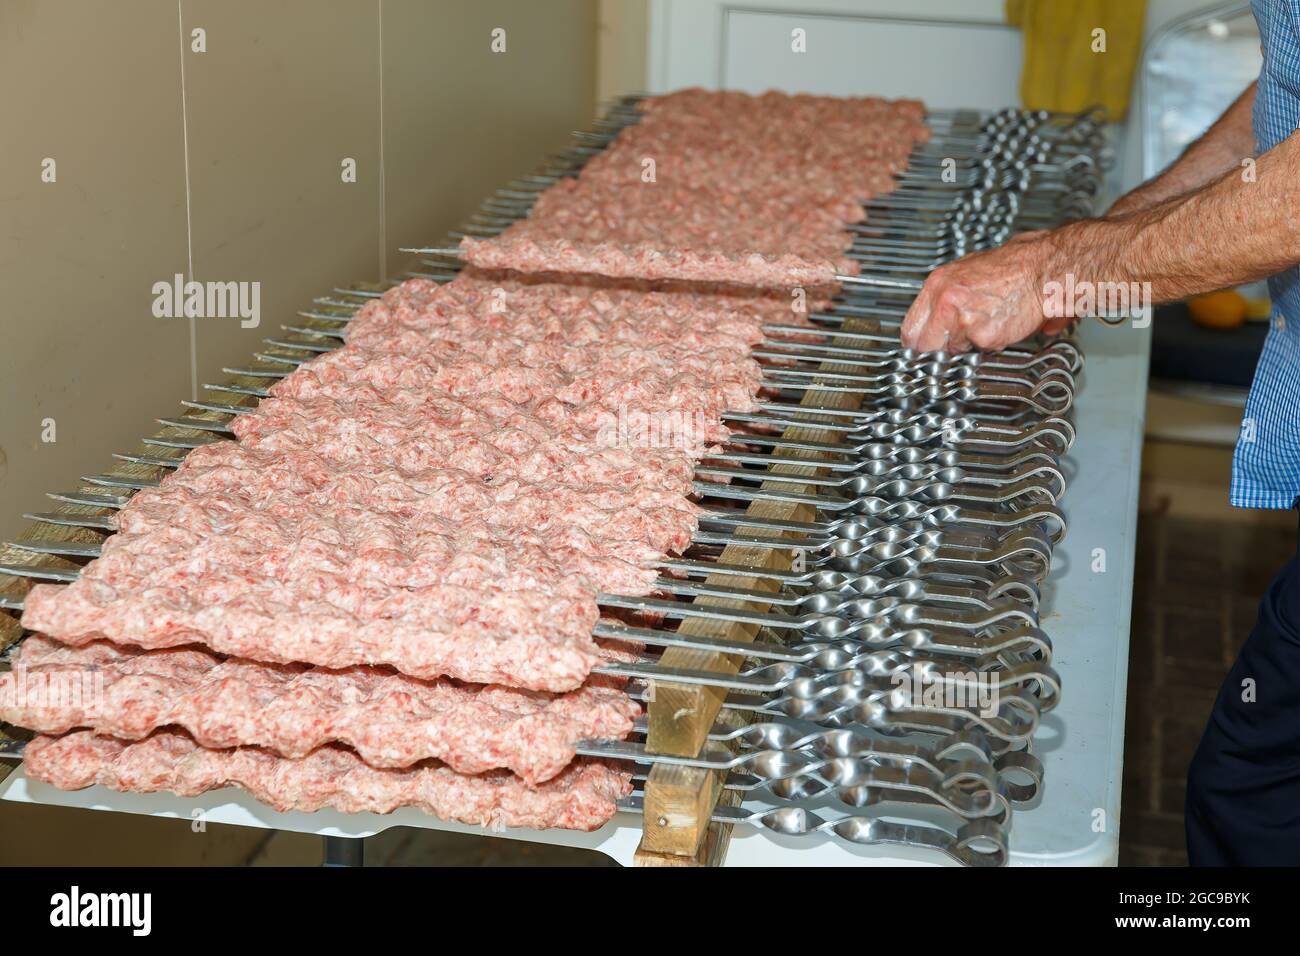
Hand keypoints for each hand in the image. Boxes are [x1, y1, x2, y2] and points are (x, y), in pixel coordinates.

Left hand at [901, 231, 1065, 351]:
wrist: (1043, 270)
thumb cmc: (1012, 269)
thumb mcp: (965, 273)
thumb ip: (944, 298)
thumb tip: (932, 322)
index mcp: (938, 283)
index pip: (910, 328)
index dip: (919, 342)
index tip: (925, 348)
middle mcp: (945, 300)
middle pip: (925, 345)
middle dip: (940, 348)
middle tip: (958, 339)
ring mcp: (963, 319)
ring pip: (954, 350)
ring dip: (969, 344)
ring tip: (988, 321)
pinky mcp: (983, 335)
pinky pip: (979, 351)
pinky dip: (991, 344)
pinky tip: (1001, 325)